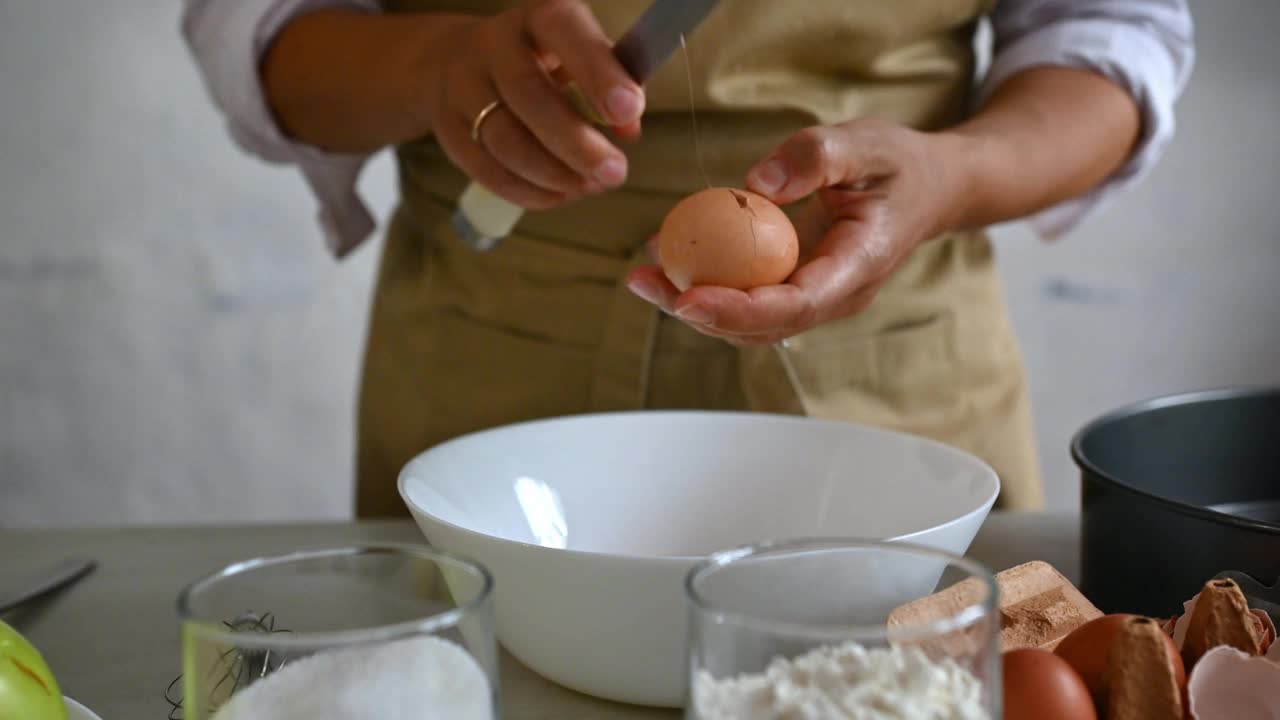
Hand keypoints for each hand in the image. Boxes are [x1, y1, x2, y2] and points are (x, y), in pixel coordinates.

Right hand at [429, 0, 643, 210]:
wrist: (454, 62)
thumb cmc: (539, 63)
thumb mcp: (579, 58)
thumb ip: (610, 87)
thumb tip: (628, 131)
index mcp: (538, 19)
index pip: (564, 30)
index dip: (598, 72)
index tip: (629, 109)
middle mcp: (494, 46)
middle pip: (529, 95)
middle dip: (576, 142)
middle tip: (614, 172)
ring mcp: (463, 88)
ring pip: (505, 141)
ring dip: (553, 174)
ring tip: (589, 186)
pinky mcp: (448, 130)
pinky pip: (486, 170)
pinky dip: (528, 190)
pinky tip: (559, 195)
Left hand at [625, 119, 963, 345]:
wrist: (930, 188)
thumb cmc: (900, 164)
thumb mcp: (864, 143)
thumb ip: (814, 157)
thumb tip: (754, 185)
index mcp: (858, 266)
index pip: (795, 305)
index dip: (738, 309)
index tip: (688, 298)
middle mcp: (836, 295)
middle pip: (762, 326)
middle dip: (699, 314)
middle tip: (645, 282)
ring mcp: (817, 297)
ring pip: (750, 322)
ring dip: (694, 306)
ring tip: (643, 275)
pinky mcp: (798, 288)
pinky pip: (750, 298)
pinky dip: (708, 285)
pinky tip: (669, 258)